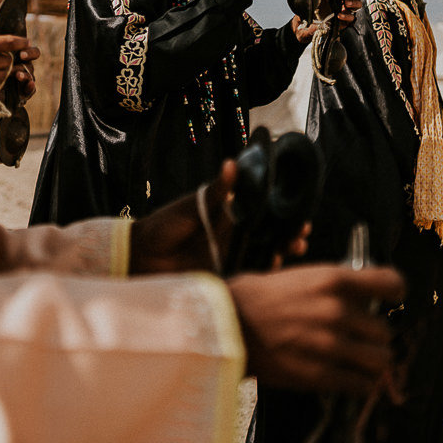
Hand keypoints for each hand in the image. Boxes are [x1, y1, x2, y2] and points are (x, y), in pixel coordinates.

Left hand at [131, 162, 313, 274]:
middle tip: (302, 233)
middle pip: (266, 236)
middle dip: (287, 235)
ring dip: (280, 253)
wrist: (140, 254)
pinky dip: (261, 274)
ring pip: (261, 256)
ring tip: (294, 248)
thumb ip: (215, 191)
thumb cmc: (164, 224)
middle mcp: (232, 238)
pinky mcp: (221, 277)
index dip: (281, 213)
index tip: (299, 212)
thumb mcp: (191, 205)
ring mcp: (228, 258)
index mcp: (227, 217)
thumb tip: (232, 164)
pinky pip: (246, 277)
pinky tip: (274, 267)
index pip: (261, 214)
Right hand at [229, 265, 403, 392]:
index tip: (390, 298)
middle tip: (360, 336)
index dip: (394, 292)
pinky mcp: (320, 374)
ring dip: (372, 361)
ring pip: (380, 360)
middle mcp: (338, 311)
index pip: (391, 284)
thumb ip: (333, 287)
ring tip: (359, 359)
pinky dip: (361, 383)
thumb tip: (361, 299)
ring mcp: (331, 345)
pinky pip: (362, 385)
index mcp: (333, 280)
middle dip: (374, 334)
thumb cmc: (256, 298)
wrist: (224, 325)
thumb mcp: (299, 276)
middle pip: (385, 330)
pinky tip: (350, 376)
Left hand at [317, 0, 363, 31]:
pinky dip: (346, 16)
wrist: (317, 22)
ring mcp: (350, 11)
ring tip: (346, 3)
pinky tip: (339, 15)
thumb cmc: (321, 6)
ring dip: (353, 3)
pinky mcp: (348, 21)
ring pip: (358, 6)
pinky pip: (351, 18)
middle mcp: (350, 1)